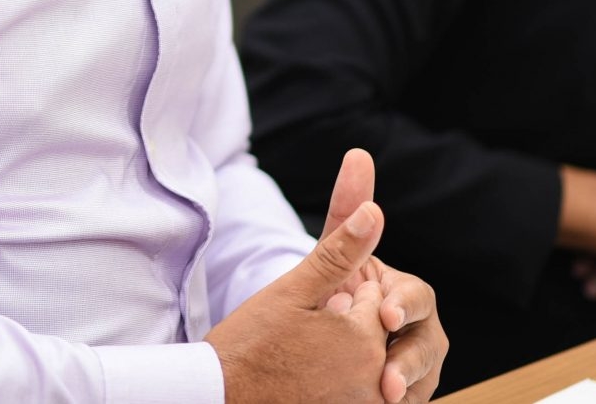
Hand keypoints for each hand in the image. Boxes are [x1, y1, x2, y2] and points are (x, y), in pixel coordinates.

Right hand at [205, 200, 392, 403]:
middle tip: (301, 346)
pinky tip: (312, 387)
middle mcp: (375, 380)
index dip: (337, 302)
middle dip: (346, 331)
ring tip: (306, 368)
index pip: (372, 299)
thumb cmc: (250, 344)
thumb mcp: (292, 290)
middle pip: (375, 334)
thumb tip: (374, 211)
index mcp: (364, 338)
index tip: (307, 321)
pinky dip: (344, 389)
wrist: (220, 398)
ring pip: (373, 368)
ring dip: (347, 363)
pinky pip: (366, 396)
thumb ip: (340, 252)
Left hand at [319, 149, 447, 402]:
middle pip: (430, 343)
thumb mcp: (323, 263)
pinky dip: (403, 402)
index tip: (384, 315)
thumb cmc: (316, 298)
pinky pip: (412, 399)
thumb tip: (359, 154)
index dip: (404, 304)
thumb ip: (343, 216)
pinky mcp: (401, 393)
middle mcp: (412, 330)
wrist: (294, 355)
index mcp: (397, 293)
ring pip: (425, 378)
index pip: (415, 296)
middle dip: (412, 358)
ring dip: (409, 387)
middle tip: (385, 378)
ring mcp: (409, 365)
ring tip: (383, 396)